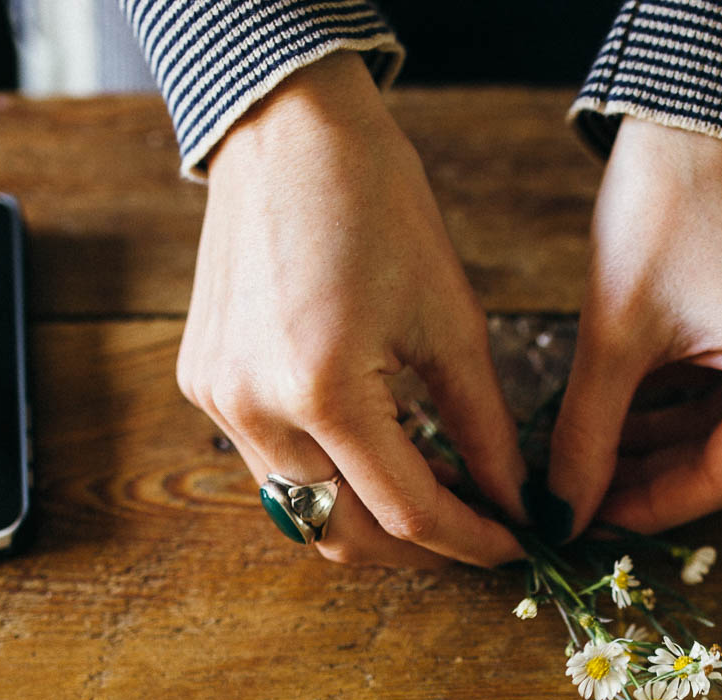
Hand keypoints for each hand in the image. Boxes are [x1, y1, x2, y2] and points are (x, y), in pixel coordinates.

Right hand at [179, 55, 524, 567]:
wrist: (285, 129)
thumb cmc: (376, 203)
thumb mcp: (452, 322)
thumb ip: (484, 429)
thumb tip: (516, 502)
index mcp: (324, 390)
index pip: (408, 512)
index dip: (472, 540)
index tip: (517, 543)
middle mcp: (255, 408)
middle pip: (344, 535)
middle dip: (418, 549)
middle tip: (479, 529)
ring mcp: (218, 400)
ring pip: (302, 511)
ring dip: (371, 517)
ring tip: (437, 491)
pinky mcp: (204, 384)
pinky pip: (272, 465)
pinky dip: (330, 477)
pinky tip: (381, 451)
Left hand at [547, 119, 721, 536]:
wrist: (704, 108)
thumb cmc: (669, 204)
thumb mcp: (615, 333)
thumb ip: (586, 435)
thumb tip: (558, 509)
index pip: (721, 479)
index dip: (648, 508)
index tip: (586, 521)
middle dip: (651, 471)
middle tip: (580, 490)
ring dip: (664, 436)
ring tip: (590, 446)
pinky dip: (688, 398)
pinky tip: (628, 407)